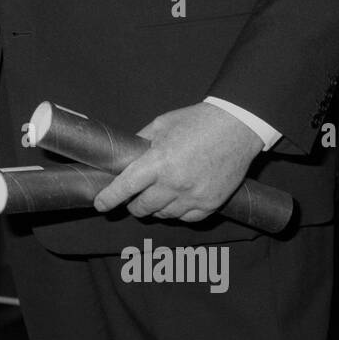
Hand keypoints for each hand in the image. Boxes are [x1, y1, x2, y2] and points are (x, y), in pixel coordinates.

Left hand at [93, 103, 263, 222]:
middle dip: (133, 204)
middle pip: (142, 207)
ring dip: (156, 208)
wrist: (237, 126)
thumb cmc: (198, 121)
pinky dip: (178, 212)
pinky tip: (177, 199)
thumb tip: (124, 157)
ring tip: (158, 194)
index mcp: (158, 162)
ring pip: (163, 215)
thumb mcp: (161, 125)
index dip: (109, 198)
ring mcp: (194, 196)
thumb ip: (141, 143)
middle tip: (133, 197)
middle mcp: (175, 183)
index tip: (101, 204)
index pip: (125, 187)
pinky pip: (186, 218)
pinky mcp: (211, 203)